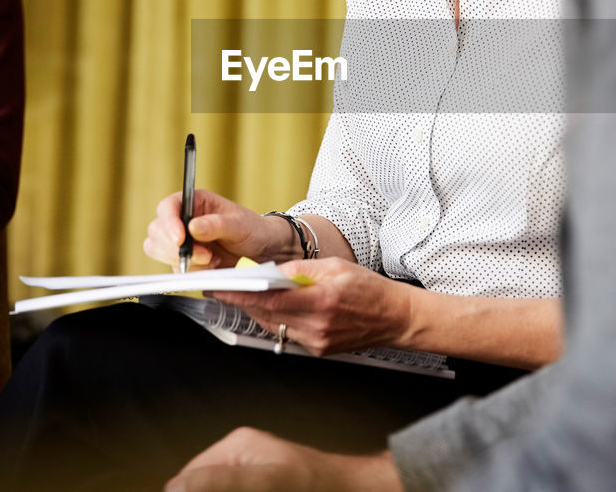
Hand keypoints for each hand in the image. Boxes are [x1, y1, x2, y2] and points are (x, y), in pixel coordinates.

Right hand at [144, 190, 291, 269]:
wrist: (261, 252)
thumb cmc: (251, 230)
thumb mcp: (240, 224)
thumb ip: (217, 225)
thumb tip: (193, 227)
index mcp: (193, 202)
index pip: (167, 207)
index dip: (169, 222)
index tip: (180, 239)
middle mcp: (181, 220)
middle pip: (156, 231)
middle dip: (175, 246)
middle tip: (205, 255)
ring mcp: (180, 242)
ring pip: (158, 250)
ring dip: (181, 259)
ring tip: (211, 259)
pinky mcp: (182, 261)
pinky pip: (173, 269)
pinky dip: (190, 271)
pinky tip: (211, 266)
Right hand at [165, 427, 399, 491]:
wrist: (357, 491)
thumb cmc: (320, 485)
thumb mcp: (268, 481)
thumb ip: (220, 482)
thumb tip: (175, 487)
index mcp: (234, 448)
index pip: (185, 480)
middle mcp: (239, 461)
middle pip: (202, 487)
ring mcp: (253, 477)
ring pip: (219, 490)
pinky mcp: (265, 486)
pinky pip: (243, 489)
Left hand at [211, 257, 415, 355]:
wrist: (395, 318)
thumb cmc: (370, 290)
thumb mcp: (336, 266)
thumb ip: (301, 268)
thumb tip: (272, 270)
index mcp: (320, 301)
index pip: (269, 299)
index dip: (239, 293)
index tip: (219, 287)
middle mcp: (316, 326)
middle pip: (266, 315)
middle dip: (243, 301)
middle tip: (224, 287)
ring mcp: (316, 341)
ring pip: (273, 326)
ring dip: (257, 311)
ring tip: (245, 294)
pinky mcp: (318, 350)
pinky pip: (287, 334)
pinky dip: (276, 320)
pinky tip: (273, 308)